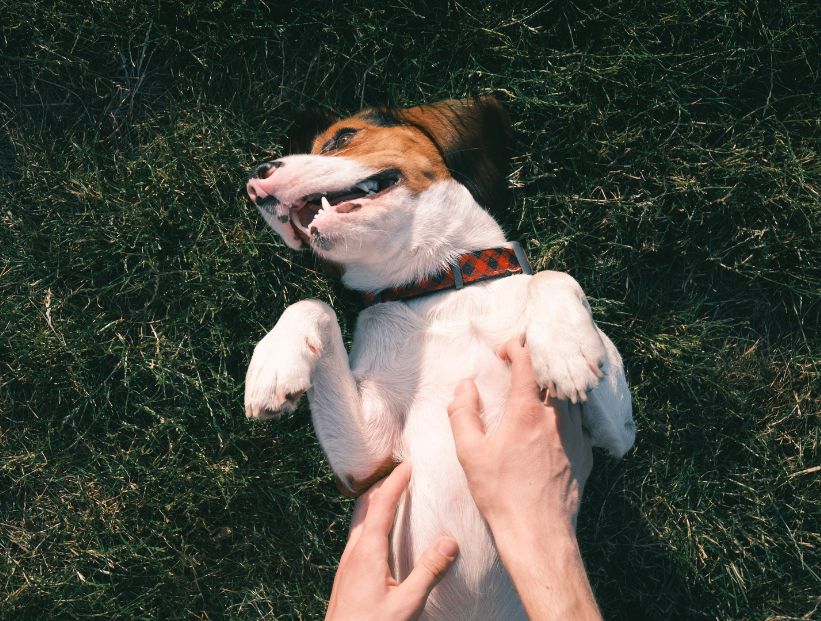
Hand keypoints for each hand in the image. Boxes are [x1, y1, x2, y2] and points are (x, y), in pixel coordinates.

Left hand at [325, 463, 458, 620]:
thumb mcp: (406, 605)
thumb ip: (428, 573)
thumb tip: (450, 541)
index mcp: (367, 552)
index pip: (382, 504)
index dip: (395, 482)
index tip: (409, 465)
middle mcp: (353, 551)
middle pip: (366, 505)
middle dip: (384, 484)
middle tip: (404, 472)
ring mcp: (347, 562)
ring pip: (359, 519)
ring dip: (376, 501)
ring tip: (395, 494)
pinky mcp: (347, 574)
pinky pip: (358, 534)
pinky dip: (371, 519)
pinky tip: (383, 532)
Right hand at [446, 337, 600, 619]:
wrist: (538, 532)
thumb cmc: (500, 494)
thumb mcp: (469, 453)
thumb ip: (463, 413)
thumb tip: (465, 386)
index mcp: (526, 411)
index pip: (527, 361)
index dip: (515, 347)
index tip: (504, 351)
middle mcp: (555, 417)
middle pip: (552, 373)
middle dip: (537, 363)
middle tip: (521, 366)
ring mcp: (575, 434)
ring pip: (568, 395)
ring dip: (552, 386)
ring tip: (537, 391)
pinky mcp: (585, 452)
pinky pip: (578, 420)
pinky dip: (565, 411)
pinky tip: (551, 424)